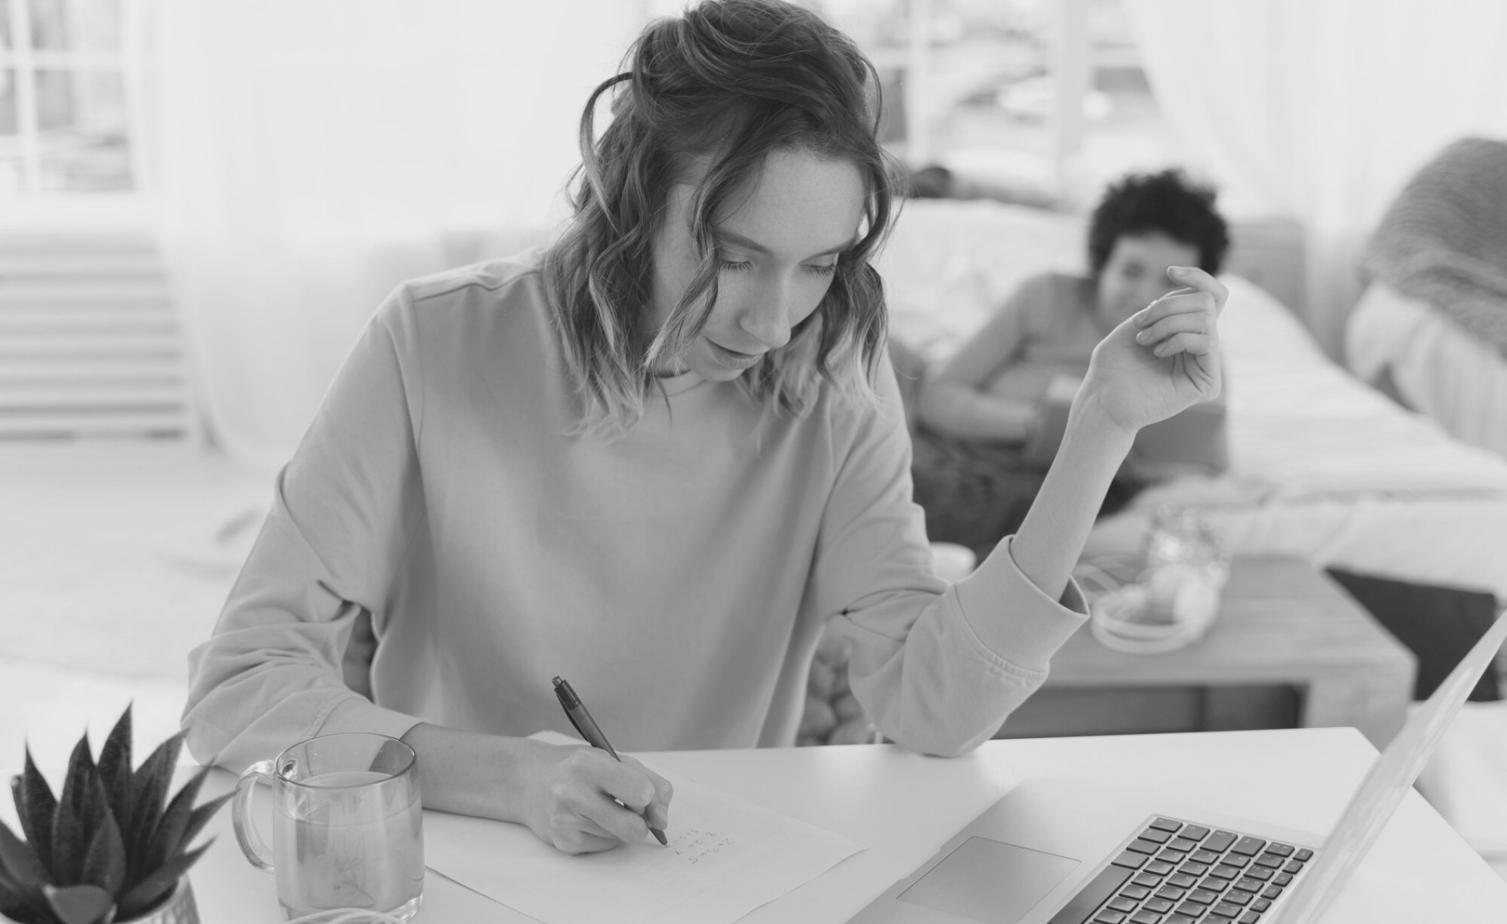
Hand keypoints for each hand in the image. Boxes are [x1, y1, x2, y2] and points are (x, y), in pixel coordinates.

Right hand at [518, 741, 673, 853]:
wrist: (528, 779)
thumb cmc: (577, 767)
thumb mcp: (614, 760)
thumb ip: (649, 781)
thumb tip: (662, 820)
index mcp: (590, 764)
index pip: (641, 793)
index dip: (649, 799)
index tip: (642, 795)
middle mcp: (573, 793)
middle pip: (633, 828)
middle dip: (640, 823)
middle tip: (629, 809)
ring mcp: (565, 821)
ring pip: (620, 838)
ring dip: (619, 825)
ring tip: (597, 806)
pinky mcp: (563, 842)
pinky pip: (605, 847)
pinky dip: (604, 834)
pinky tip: (586, 817)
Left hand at [1080, 266, 1226, 434]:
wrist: (1102, 398)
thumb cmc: (1113, 365)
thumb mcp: (1138, 323)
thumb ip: (1168, 306)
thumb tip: (1193, 293)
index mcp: (1187, 331)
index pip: (1211, 295)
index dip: (1197, 277)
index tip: (1169, 272)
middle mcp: (1200, 345)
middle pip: (1205, 301)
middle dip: (1167, 306)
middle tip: (1140, 326)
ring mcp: (1206, 364)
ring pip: (1205, 318)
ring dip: (1167, 323)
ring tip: (1143, 341)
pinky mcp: (1208, 383)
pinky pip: (1207, 342)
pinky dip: (1178, 340)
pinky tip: (1157, 353)